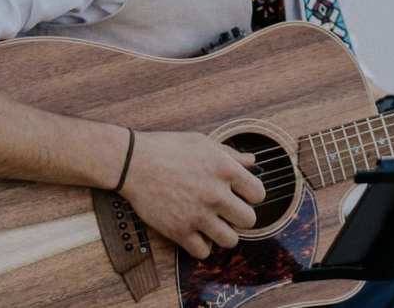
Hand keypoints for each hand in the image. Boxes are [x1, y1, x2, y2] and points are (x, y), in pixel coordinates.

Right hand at [120, 131, 265, 258]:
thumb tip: (251, 161)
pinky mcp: (179, 231)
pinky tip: (197, 233)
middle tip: (230, 211)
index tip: (243, 195)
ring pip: (230, 241)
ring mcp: (198, 215)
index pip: (259, 194)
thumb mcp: (203, 143)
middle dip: (241, 216)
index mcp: (225, 169)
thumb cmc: (169, 148)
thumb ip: (230, 154)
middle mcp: (215, 194)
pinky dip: (202, 245)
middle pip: (249, 221)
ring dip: (225, 234)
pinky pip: (203, 252)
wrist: (134, 162)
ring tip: (215, 224)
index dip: (253, 195)